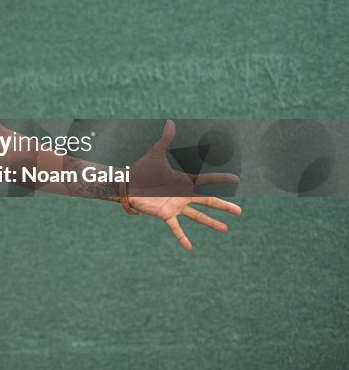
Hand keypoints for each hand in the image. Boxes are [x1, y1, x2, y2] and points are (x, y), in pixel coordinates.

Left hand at [127, 120, 241, 250]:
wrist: (128, 183)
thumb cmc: (142, 170)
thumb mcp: (156, 154)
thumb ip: (165, 139)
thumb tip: (170, 121)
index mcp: (184, 181)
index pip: (207, 181)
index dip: (221, 180)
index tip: (237, 180)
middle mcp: (183, 195)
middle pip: (208, 201)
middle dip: (224, 206)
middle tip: (240, 212)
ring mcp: (176, 206)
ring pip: (198, 216)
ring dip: (211, 222)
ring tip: (225, 229)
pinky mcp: (165, 214)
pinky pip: (176, 228)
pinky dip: (182, 237)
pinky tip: (189, 247)